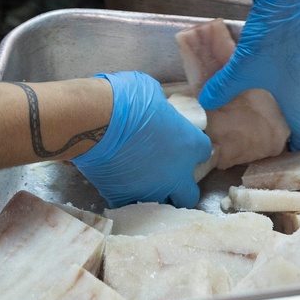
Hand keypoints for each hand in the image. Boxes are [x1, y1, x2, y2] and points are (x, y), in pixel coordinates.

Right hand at [71, 71, 211, 207]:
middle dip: (181, 186)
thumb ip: (162, 111)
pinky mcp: (124, 199)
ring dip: (155, 194)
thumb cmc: (127, 99)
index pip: (203, 151)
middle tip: (167, 172)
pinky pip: (130, 205)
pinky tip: (119, 184)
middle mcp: (174, 174)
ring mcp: (150, 191)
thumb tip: (157, 114)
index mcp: (187, 144)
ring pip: (161, 205)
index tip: (183, 141)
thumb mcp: (153, 93)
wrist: (96, 121)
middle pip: (189, 194)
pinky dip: (126, 197)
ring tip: (141, 180)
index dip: (194, 147)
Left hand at [199, 0, 299, 151]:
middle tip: (267, 118)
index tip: (287, 151)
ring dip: (288, 90)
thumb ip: (222, 87)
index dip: (296, 145)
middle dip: (287, 116)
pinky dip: (291, 68)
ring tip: (267, 89)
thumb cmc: (271, 40)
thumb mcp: (242, 67)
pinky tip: (273, 59)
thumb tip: (206, 101)